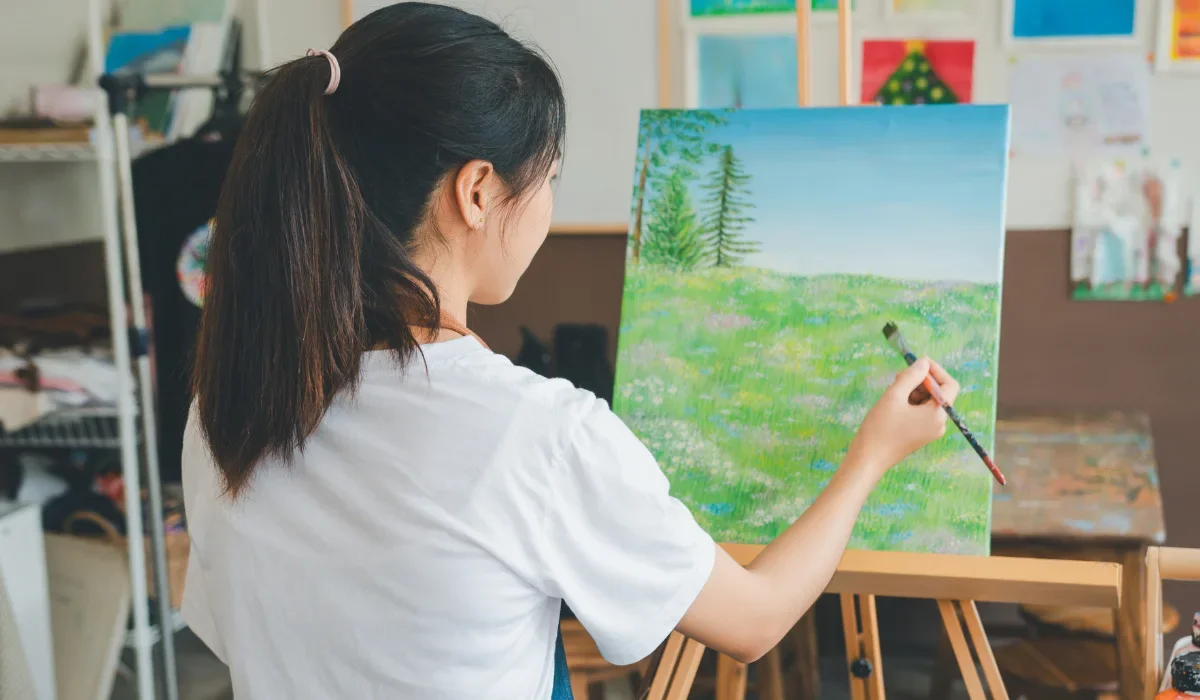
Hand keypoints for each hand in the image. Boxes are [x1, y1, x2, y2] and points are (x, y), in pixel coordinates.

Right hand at [846, 357, 959, 475]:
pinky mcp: (920, 434)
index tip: (917, 363)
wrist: (868, 459)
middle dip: (921, 381)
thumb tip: (924, 362)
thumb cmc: (880, 428)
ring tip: (893, 392)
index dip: (935, 371)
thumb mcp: (894, 396)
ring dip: (913, 391)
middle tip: (899, 377)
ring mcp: (930, 431)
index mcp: (937, 414)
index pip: (949, 385)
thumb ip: (911, 376)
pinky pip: (921, 412)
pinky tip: (893, 403)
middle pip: (938, 393)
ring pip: (928, 402)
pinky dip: (911, 403)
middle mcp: (939, 423)